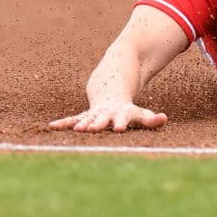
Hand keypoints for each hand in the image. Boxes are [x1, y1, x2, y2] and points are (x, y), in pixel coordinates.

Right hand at [49, 101, 167, 132]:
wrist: (111, 86)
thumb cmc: (126, 108)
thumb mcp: (139, 113)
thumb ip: (150, 119)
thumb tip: (165, 119)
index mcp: (121, 112)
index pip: (122, 118)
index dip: (121, 123)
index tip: (119, 128)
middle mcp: (106, 113)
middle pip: (102, 119)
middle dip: (98, 124)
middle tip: (92, 129)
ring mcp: (94, 114)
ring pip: (86, 119)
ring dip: (81, 125)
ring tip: (76, 130)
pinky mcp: (85, 115)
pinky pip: (72, 119)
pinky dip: (64, 123)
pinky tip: (52, 127)